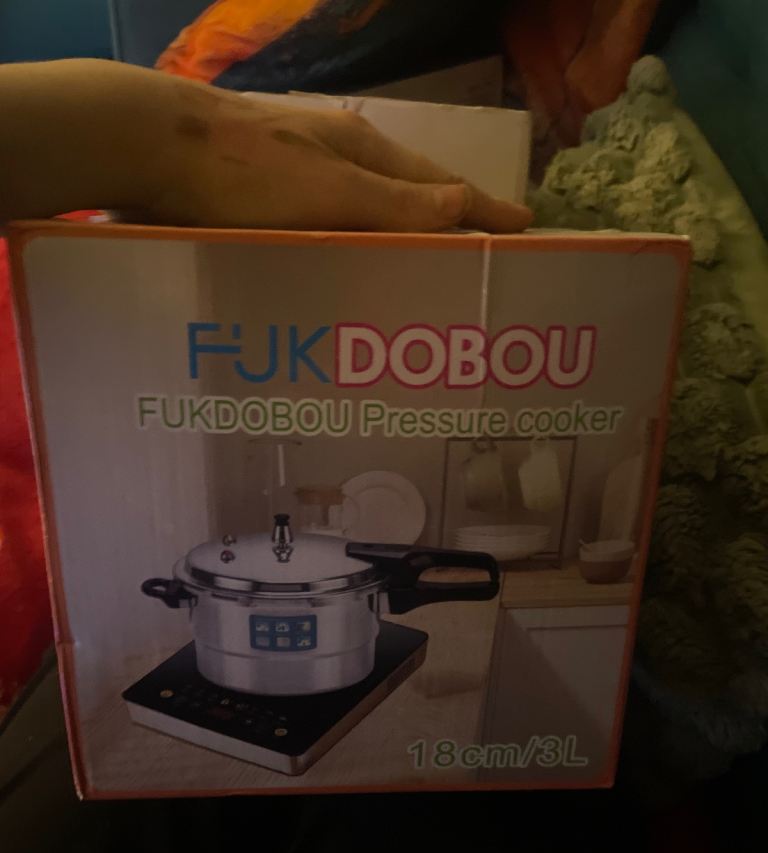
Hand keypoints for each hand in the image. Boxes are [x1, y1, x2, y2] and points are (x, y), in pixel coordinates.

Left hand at [0, 60, 531, 233]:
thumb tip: (469, 211)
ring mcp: (299, 168)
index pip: (444, 189)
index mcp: (365, 153)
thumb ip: (397, 208)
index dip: (485, 212)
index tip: (525, 231)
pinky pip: (329, 219)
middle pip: (409, 194)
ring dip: (400, 233)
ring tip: (420, 266)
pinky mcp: (262, 190)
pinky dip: (354, 239)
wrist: (150, 146)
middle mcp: (338, 156)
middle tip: (477, 258)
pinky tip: (344, 261)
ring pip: (367, 207)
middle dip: (448, 225)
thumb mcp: (331, 194)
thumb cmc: (245, 174)